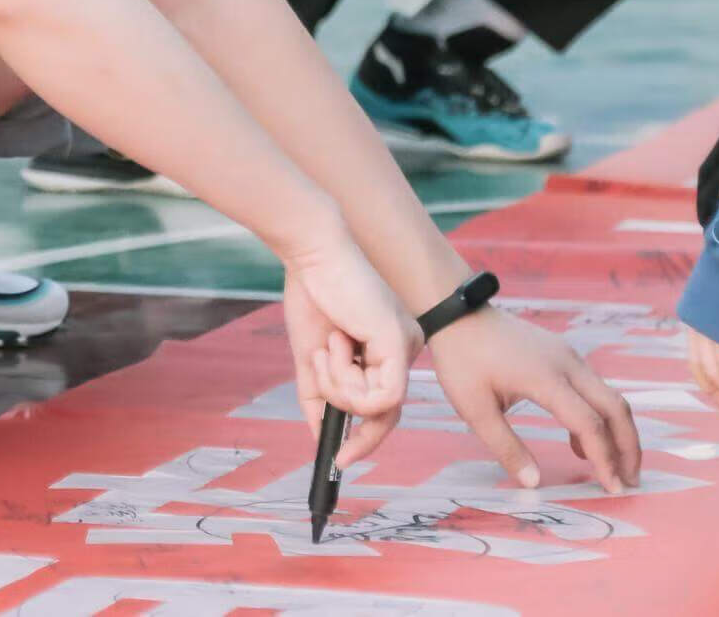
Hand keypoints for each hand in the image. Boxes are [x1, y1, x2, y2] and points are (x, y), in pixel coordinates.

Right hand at [282, 239, 417, 470]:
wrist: (311, 257)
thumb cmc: (312, 297)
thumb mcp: (312, 360)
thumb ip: (318, 399)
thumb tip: (320, 439)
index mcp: (388, 349)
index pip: (385, 405)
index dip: (365, 438)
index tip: (339, 461)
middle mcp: (405, 347)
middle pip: (385, 413)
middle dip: (353, 428)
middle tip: (337, 454)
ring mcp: (407, 344)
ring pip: (378, 407)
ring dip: (339, 388)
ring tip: (325, 349)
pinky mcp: (401, 342)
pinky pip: (382, 396)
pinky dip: (348, 381)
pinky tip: (337, 344)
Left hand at [429, 308, 641, 493]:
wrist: (459, 312)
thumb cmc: (462, 359)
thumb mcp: (473, 408)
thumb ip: (506, 447)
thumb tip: (533, 483)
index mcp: (546, 378)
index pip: (589, 424)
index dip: (605, 459)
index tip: (613, 490)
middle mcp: (568, 364)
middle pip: (615, 407)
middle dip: (628, 447)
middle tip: (629, 482)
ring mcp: (569, 356)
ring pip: (609, 396)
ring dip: (617, 432)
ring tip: (611, 469)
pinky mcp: (564, 354)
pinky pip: (594, 388)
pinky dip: (599, 417)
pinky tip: (580, 445)